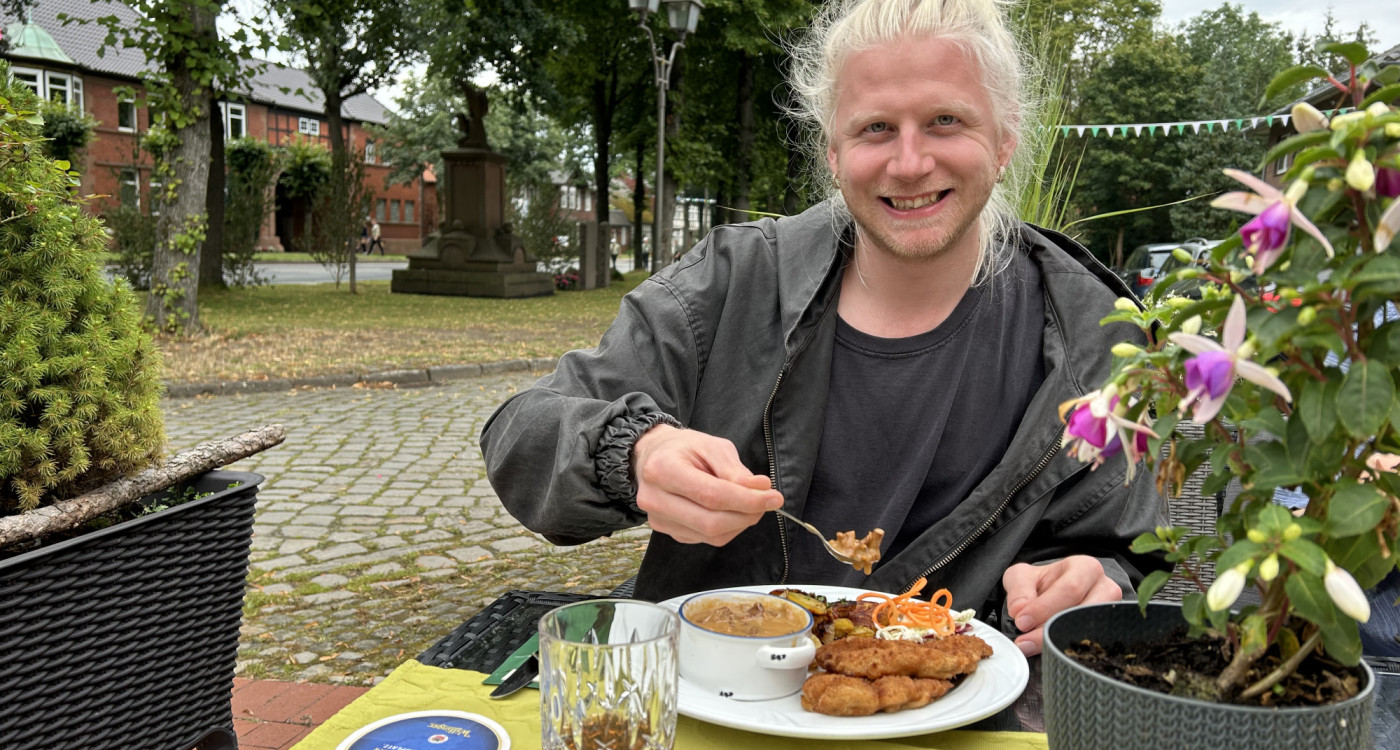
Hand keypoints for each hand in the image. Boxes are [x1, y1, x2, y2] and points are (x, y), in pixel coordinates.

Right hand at [633, 424, 783, 545]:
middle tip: (767, 503)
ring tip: (749, 504)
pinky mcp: (667, 532)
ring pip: (711, 536)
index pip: (711, 495)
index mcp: (662, 470)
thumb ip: (735, 470)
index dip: (747, 500)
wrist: (653, 456)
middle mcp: (655, 499)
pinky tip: (731, 511)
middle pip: (711, 522)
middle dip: (747, 515)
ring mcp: (659, 520)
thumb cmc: (684, 448)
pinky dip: (727, 528)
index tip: (774, 497)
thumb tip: (761, 489)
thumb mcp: (711, 446)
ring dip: (740, 523)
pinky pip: (706, 539)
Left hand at [1002, 556, 1122, 656]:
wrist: (1051, 595)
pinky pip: (1093, 647)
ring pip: (1090, 632)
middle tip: (1025, 641)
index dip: (1044, 608)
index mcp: (1085, 568)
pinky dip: (1069, 652)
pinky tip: (1051, 654)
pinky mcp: (1108, 634)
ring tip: (1035, 647)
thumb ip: (1018, 590)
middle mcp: (1105, 588)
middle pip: (1082, 612)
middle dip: (1050, 628)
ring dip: (1059, 642)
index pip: (1070, 589)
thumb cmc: (1040, 584)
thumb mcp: (1022, 577)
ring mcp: (1110, 613)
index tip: (1021, 622)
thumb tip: (1019, 610)